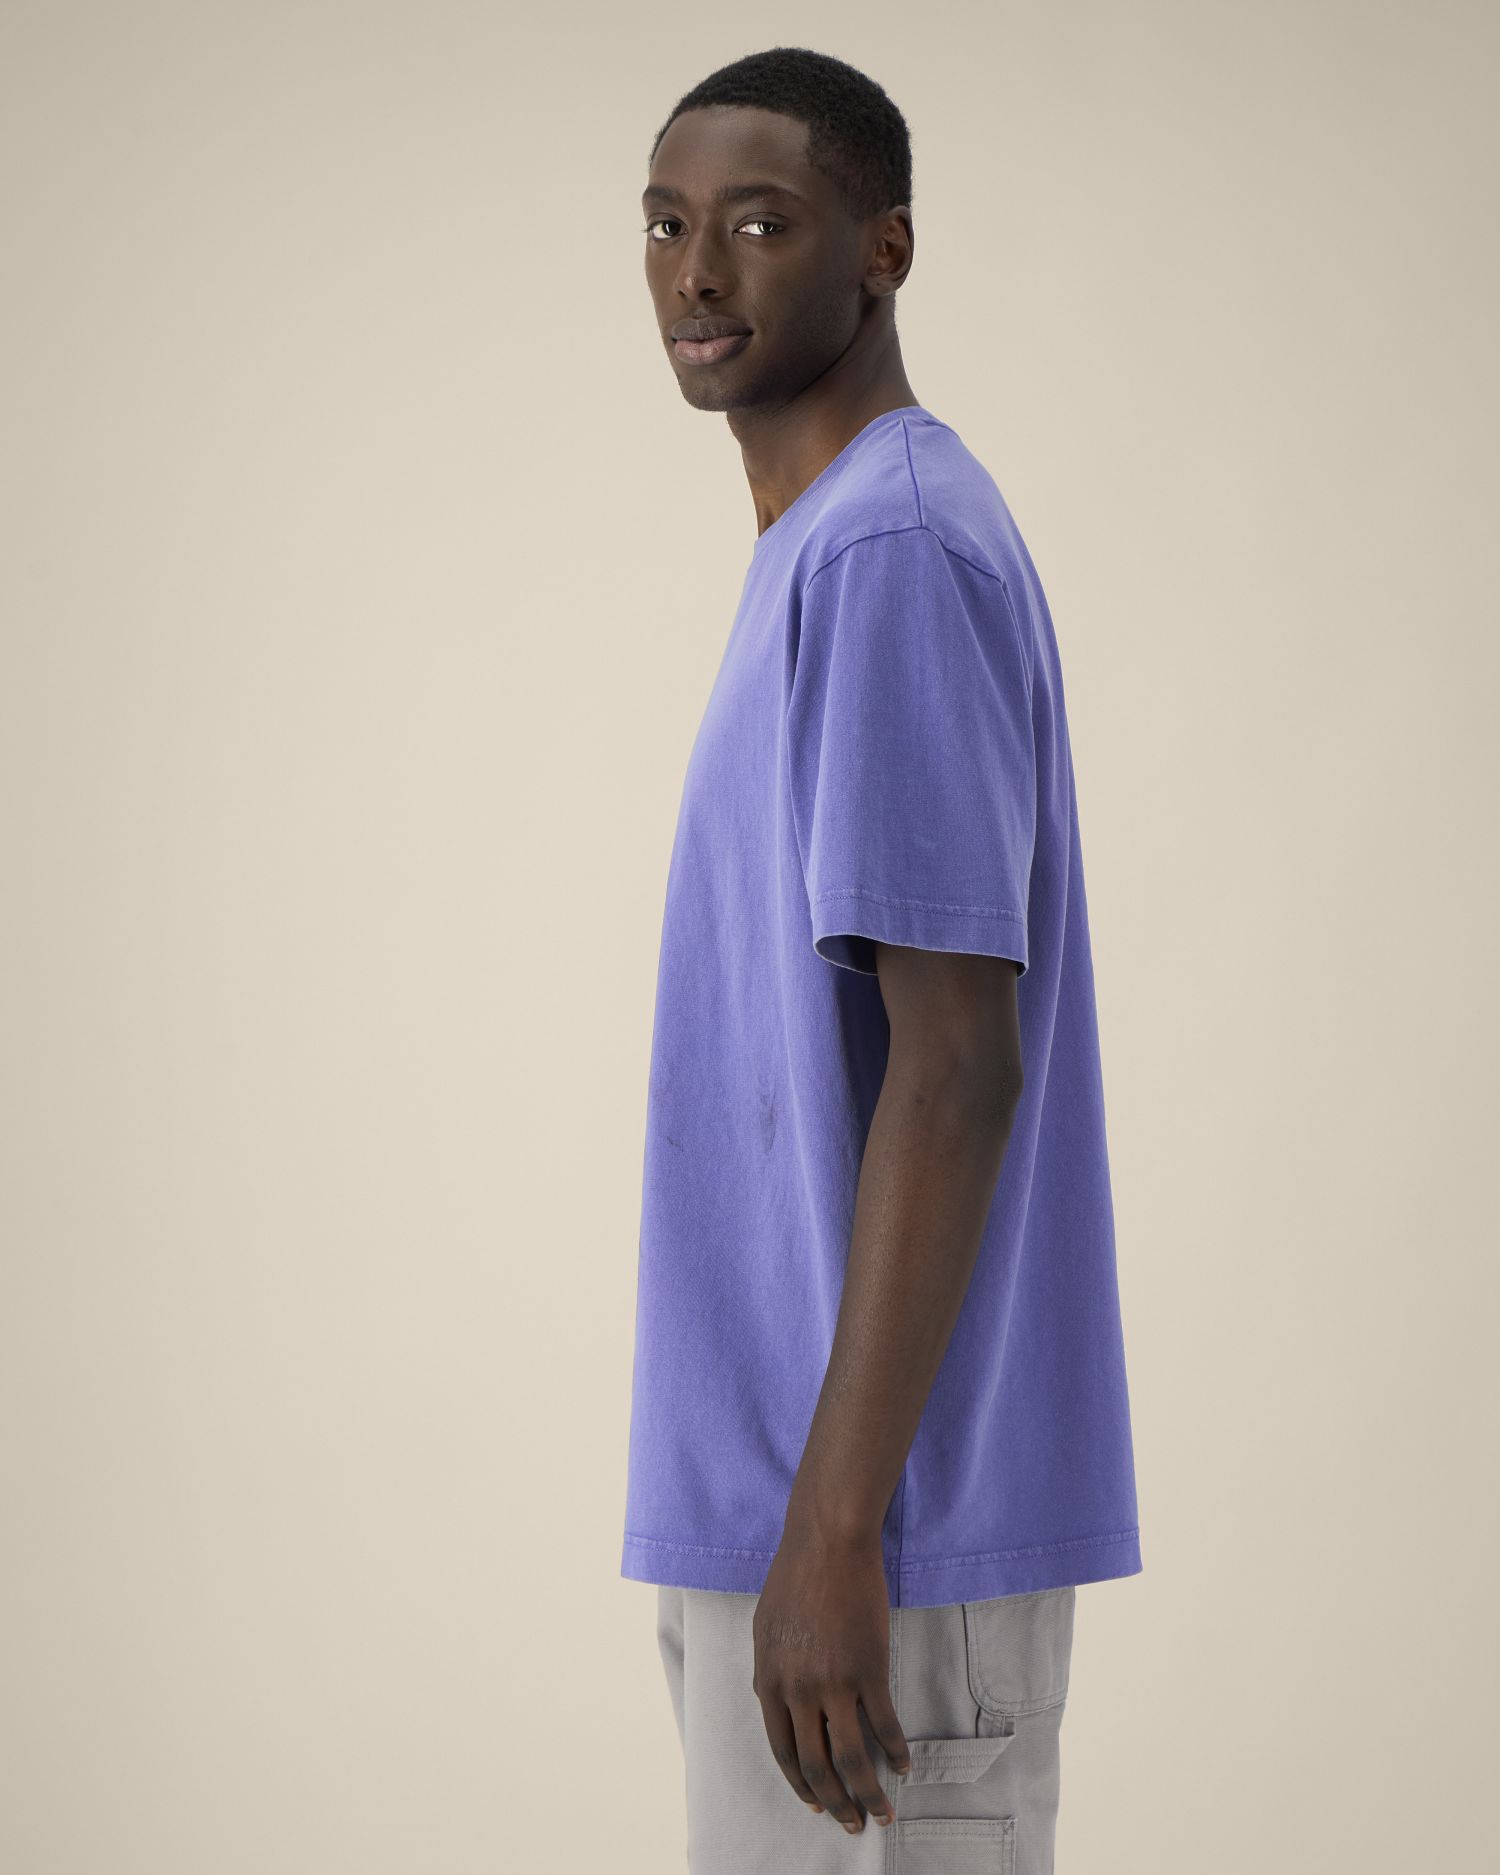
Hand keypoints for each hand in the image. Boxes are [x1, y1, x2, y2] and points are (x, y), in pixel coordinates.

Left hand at [751, 1521, 911, 1832]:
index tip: (817, 1803)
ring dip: (869, 1793)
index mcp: (769, 1681)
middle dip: (836, 1802)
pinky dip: (896, 1751)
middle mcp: (798, 1690)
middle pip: (817, 1764)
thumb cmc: (794, 1576)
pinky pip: (885, 1725)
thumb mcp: (765, 1627)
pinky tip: (904, 1764)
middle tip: (852, 1823)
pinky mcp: (869, 1669)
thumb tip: (774, 1703)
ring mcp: (834, 1682)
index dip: (801, 1784)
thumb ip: (770, 1671)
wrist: (828, 1542)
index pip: (783, 1751)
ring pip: (851, 1757)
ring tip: (884, 1812)